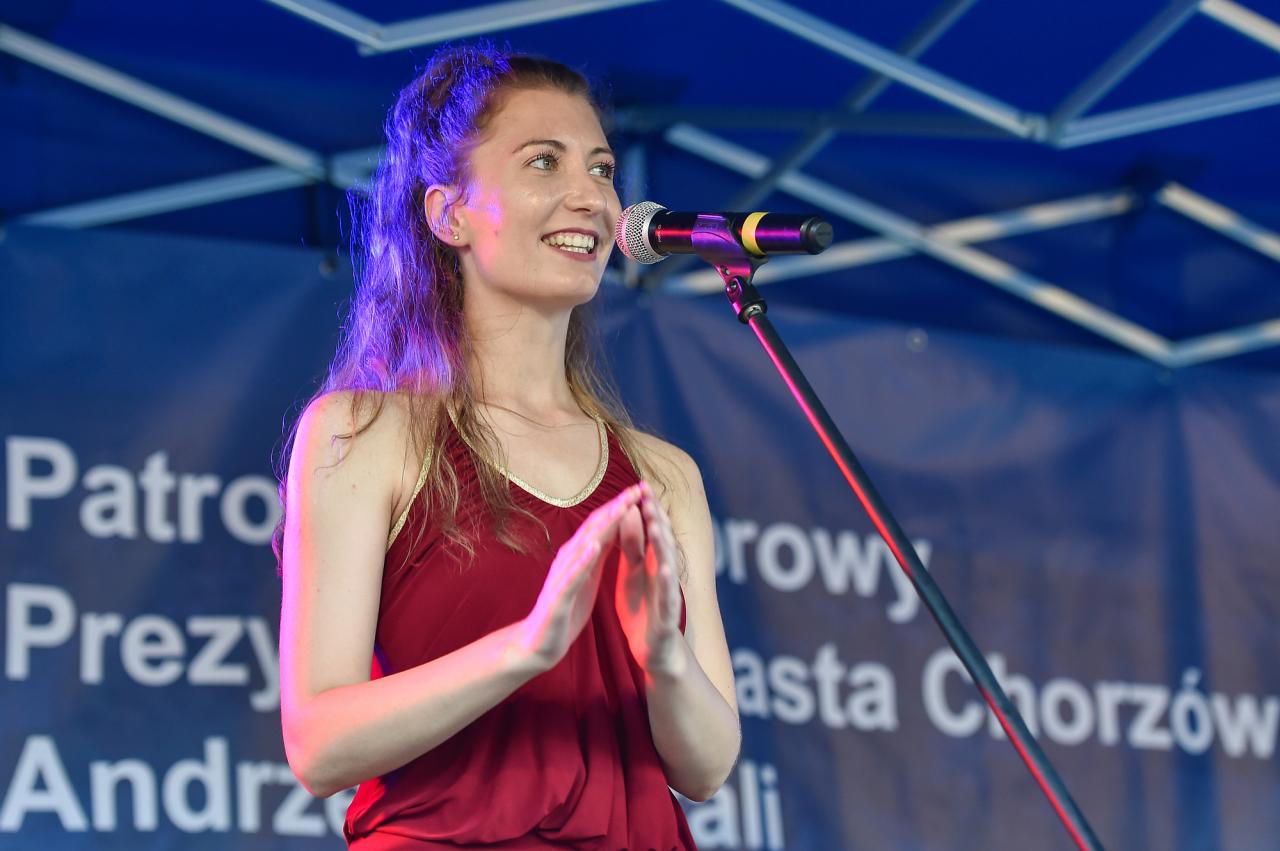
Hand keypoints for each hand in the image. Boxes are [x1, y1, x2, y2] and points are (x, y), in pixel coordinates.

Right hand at [516, 484, 642, 670]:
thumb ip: (600, 551)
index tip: (641, 489)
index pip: (602, 525)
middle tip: (635, 489)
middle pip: (595, 528)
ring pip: (584, 546)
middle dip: (616, 508)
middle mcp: (569, 559)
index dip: (621, 506)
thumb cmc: (566, 607)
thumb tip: (614, 525)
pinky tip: (595, 547)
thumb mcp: (589, 575)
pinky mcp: (559, 597)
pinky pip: (572, 576)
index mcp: (580, 555)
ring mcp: (562, 576)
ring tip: (620, 509)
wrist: (540, 642)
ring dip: (602, 527)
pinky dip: (584, 560)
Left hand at [615, 480, 686, 679]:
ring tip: (656, 523)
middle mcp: (664, 573)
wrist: (652, 649)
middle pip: (662, 541)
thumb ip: (631, 544)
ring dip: (662, 544)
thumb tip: (628, 511)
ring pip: (667, 564)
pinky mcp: (667, 616)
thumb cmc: (643, 607)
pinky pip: (668, 597)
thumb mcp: (631, 572)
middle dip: (656, 517)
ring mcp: (668, 593)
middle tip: (648, 494)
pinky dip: (667, 582)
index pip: (652, 529)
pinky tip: (664, 569)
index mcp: (652, 561)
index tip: (640, 483)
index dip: (647, 507)